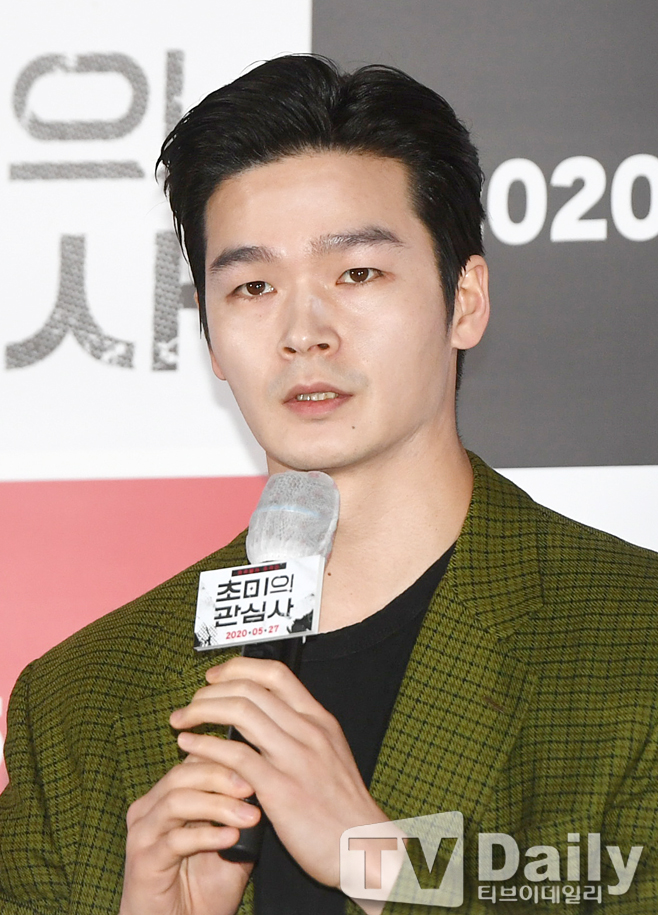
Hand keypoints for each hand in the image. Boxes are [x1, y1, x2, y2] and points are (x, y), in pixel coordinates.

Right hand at [118, 751, 256, 914]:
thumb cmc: (204, 888)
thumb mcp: (230, 843)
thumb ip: (239, 813)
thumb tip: (264, 783)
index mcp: (167, 797)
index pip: (192, 760)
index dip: (222, 756)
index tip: (256, 763)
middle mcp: (149, 809)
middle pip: (182, 774)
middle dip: (221, 775)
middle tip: (252, 786)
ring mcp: (142, 834)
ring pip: (177, 801)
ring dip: (217, 805)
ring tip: (249, 816)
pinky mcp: (142, 861)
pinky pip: (174, 840)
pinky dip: (206, 836)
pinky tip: (231, 839)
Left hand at [169, 656, 389, 890]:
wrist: (364, 848)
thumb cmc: (343, 807)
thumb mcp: (329, 755)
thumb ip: (300, 733)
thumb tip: (263, 716)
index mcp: (319, 720)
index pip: (275, 673)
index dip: (238, 668)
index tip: (214, 677)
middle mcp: (308, 731)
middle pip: (251, 688)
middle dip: (211, 691)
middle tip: (191, 704)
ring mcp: (295, 758)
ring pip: (241, 712)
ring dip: (202, 711)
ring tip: (181, 721)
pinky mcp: (280, 789)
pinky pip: (236, 755)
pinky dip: (206, 745)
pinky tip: (189, 746)